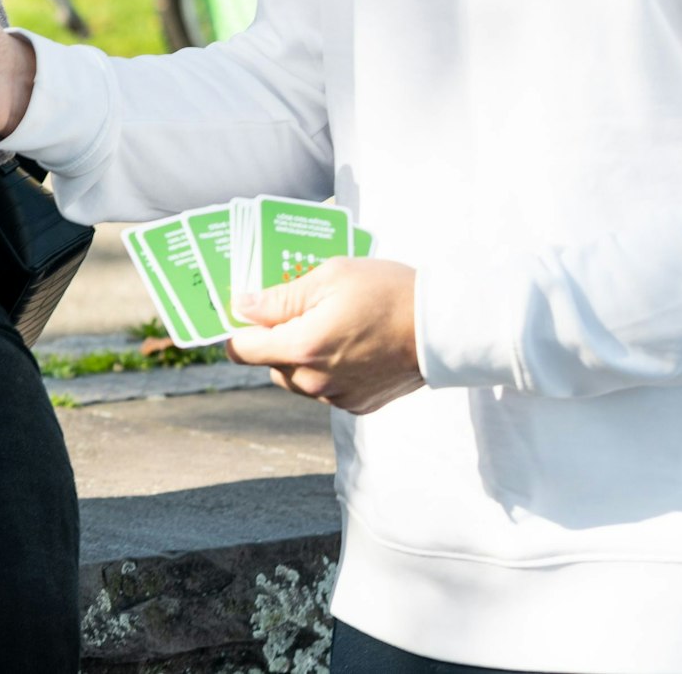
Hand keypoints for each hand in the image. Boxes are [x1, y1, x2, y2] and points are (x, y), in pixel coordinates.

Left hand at [224, 259, 425, 414]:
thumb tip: (241, 306)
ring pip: (296, 378)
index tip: (246, 310)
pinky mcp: (359, 405)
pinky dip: (328, 369)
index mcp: (301, 349)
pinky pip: (325, 388)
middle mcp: (314, 382)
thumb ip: (279, 297)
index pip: (240, 350)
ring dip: (301, 355)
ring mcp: (337, 398)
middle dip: (275, 338)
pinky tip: (350, 344)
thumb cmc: (386, 292)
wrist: (444, 328)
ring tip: (329, 324)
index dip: (238, 328)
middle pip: (269, 363)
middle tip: (301, 308)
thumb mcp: (329, 277)